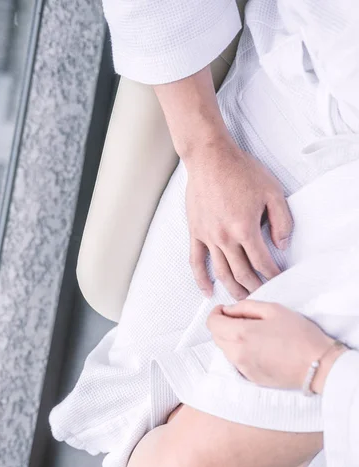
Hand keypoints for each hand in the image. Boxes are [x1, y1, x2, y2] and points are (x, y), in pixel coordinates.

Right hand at [185, 134, 291, 298]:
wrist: (210, 158)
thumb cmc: (241, 171)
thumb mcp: (272, 191)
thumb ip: (281, 221)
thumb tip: (281, 245)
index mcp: (245, 229)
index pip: (262, 262)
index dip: (273, 274)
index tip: (279, 278)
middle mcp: (225, 238)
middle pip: (242, 274)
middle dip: (255, 287)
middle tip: (264, 293)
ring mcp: (208, 237)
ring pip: (221, 273)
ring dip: (233, 288)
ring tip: (243, 297)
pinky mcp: (195, 233)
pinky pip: (196, 262)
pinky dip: (201, 279)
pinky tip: (208, 291)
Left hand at [206, 301, 345, 392]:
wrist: (317, 365)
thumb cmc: (299, 334)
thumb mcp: (273, 309)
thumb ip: (246, 307)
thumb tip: (229, 310)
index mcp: (240, 333)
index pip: (212, 323)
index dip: (216, 313)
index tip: (225, 309)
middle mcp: (236, 353)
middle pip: (216, 336)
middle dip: (223, 325)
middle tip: (242, 318)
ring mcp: (242, 368)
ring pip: (225, 349)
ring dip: (232, 339)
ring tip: (254, 333)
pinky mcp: (250, 378)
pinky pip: (237, 361)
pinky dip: (241, 352)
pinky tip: (260, 348)